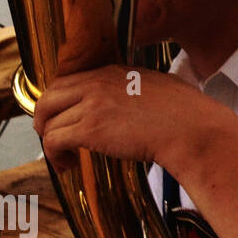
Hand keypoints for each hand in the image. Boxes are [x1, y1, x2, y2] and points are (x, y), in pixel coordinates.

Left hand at [33, 65, 237, 174]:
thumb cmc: (187, 114)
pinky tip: (68, 165)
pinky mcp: (90, 128)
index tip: (64, 117)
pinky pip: (54, 140)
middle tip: (51, 135)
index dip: (60, 102)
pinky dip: (54, 155)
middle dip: (44, 118)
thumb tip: (129, 102)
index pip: (69, 81)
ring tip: (66, 158)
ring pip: (49, 122)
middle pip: (49, 97)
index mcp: (113, 72)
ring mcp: (92, 104)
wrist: (193, 129)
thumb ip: (135, 87)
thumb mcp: (158, 85)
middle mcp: (97, 83)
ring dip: (51, 142)